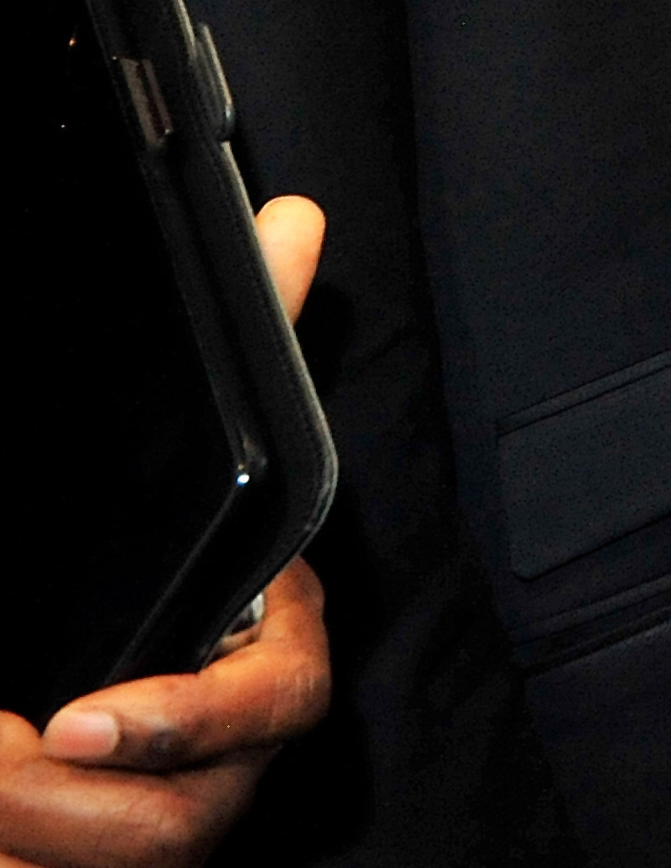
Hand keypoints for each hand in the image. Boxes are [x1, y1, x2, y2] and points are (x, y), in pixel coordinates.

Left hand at [0, 200, 333, 867]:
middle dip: (64, 808)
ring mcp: (175, 814)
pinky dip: (22, 861)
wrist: (31, 706)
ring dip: (28, 838)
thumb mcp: (172, 470)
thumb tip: (292, 219)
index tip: (75, 723)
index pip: (275, 698)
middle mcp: (225, 748)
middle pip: (191, 815)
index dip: (187, 722)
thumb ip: (248, 349)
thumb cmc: (123, 576)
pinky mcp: (109, 861)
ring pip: (127, 861)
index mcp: (258, 647)